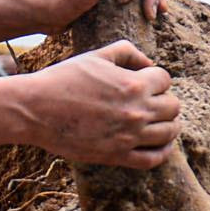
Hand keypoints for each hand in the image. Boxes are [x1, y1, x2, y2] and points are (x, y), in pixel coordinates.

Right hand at [24, 41, 181, 167]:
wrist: (36, 109)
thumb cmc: (63, 79)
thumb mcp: (96, 55)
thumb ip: (126, 51)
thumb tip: (148, 62)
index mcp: (133, 84)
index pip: (165, 80)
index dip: (157, 78)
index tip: (147, 82)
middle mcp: (137, 111)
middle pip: (173, 107)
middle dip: (165, 101)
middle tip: (153, 102)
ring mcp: (129, 136)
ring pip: (169, 133)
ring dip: (168, 125)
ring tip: (160, 122)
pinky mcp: (118, 155)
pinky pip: (153, 159)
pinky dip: (162, 152)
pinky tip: (159, 145)